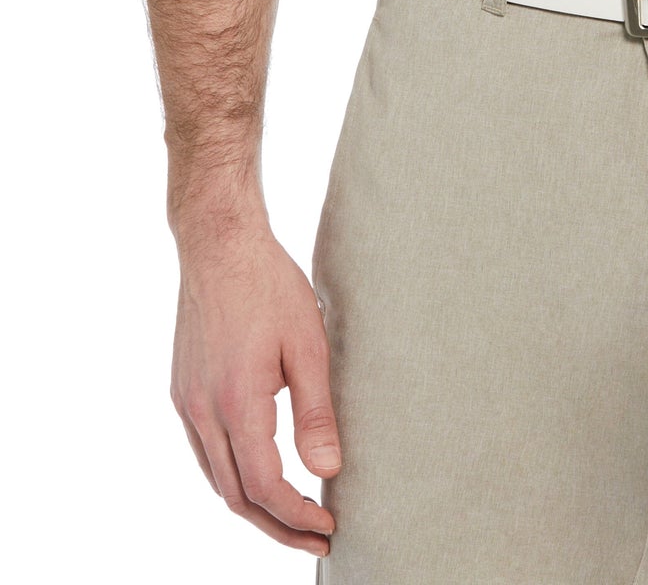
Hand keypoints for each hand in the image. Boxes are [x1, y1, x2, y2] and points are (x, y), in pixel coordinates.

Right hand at [169, 220, 340, 555]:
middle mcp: (202, 411)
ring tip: (293, 516)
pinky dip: (231, 475)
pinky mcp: (183, 389)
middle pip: (235, 496)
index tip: (329, 526)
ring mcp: (186, 401)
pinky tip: (258, 473)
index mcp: (237, 403)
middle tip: (317, 538)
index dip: (297, 516)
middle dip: (277, 526)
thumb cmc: (270, 286)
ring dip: (252, 505)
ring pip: (215, 478)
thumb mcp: (308, 345)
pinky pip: (204, 451)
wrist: (220, 244)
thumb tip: (328, 472)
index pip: (265, 486)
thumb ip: (317, 413)